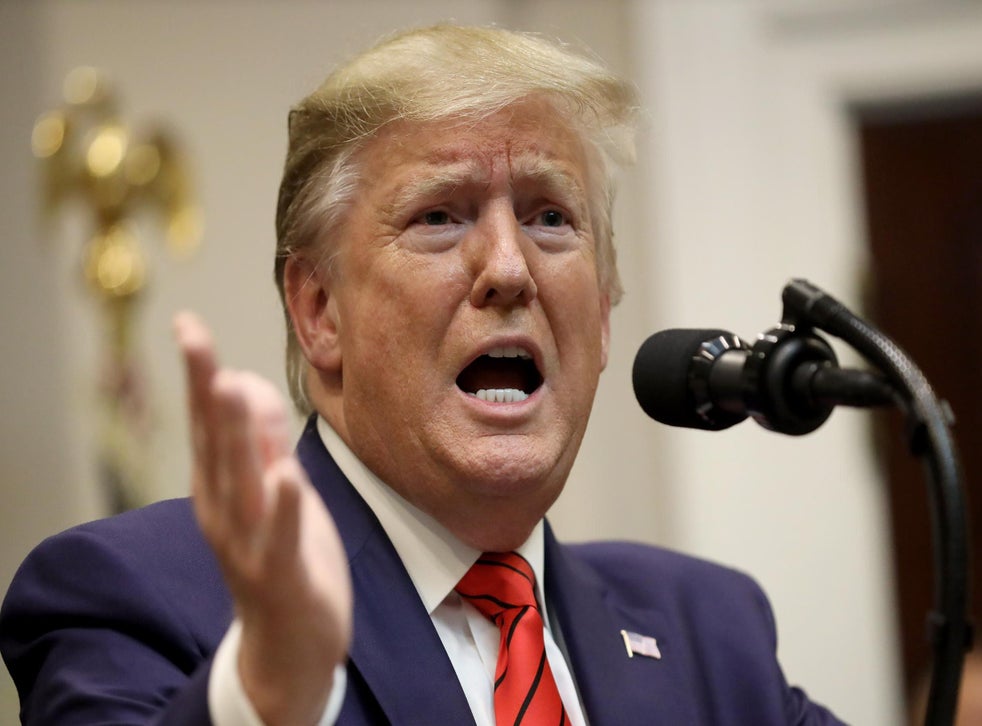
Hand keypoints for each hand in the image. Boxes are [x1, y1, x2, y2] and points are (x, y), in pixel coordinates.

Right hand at [174, 312, 351, 724]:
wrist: (288, 644)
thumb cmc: (281, 557)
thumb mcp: (271, 490)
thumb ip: (261, 441)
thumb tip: (244, 385)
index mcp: (220, 487)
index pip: (205, 423)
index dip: (197, 374)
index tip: (188, 325)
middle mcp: (224, 510)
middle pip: (213, 443)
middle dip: (203, 389)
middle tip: (193, 338)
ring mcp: (248, 543)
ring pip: (240, 482)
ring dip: (234, 435)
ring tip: (227, 386)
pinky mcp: (281, 571)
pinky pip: (282, 535)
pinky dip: (282, 506)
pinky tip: (285, 475)